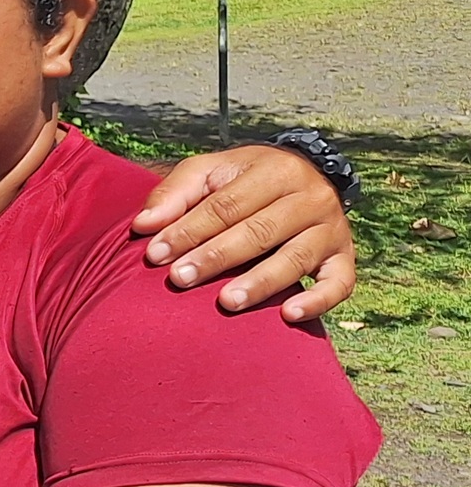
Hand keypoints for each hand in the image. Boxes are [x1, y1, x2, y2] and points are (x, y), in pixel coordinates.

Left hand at [132, 145, 355, 320]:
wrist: (303, 176)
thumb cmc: (243, 180)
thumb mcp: (209, 172)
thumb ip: (174, 193)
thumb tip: (143, 224)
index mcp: (274, 171)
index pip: (227, 205)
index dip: (189, 231)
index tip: (155, 255)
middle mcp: (310, 197)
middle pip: (259, 231)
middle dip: (216, 257)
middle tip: (180, 279)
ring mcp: (331, 229)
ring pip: (295, 258)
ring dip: (259, 283)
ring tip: (226, 302)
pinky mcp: (343, 256)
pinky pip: (339, 283)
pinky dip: (317, 301)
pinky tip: (289, 315)